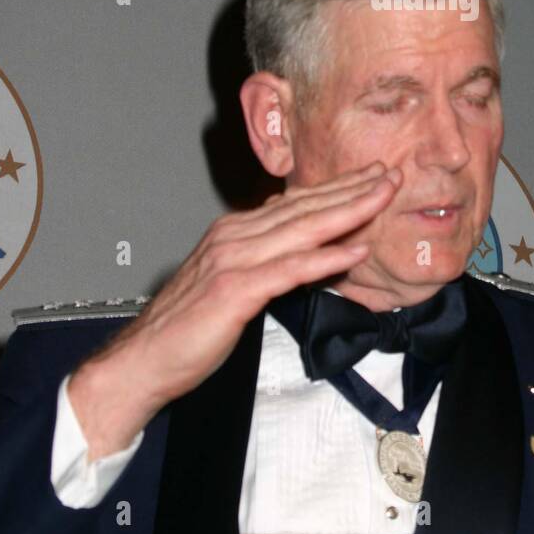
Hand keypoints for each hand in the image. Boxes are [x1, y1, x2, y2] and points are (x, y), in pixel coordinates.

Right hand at [69, 162, 401, 454]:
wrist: (144, 359)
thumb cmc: (187, 327)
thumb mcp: (231, 281)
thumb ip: (263, 260)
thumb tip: (301, 248)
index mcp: (234, 231)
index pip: (295, 202)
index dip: (336, 188)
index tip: (371, 176)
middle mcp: (234, 236)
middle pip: (304, 207)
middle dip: (351, 189)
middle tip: (390, 174)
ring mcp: (234, 261)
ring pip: (301, 229)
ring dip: (348, 211)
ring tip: (382, 198)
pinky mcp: (235, 290)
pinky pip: (289, 269)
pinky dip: (324, 257)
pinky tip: (354, 250)